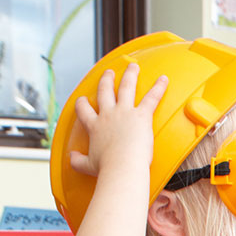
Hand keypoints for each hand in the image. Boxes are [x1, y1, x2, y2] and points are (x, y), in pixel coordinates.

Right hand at [66, 63, 168, 179]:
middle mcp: (108, 115)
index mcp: (95, 126)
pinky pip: (152, 97)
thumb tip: (71, 158)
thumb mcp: (87, 165)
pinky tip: (164, 79)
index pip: (84, 110)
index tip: (82, 100)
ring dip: (130, 75)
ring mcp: (124, 112)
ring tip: (132, 66)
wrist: (122, 167)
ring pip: (126, 87)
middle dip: (106, 80)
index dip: (82, 103)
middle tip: (108, 72)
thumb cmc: (107, 169)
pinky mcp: (141, 115)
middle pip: (105, 91)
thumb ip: (77, 161)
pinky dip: (159, 88)